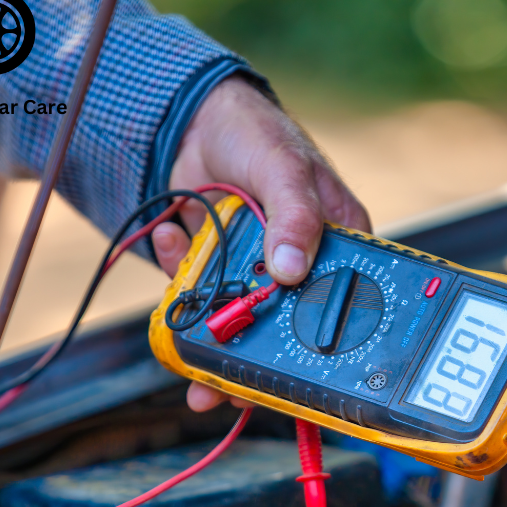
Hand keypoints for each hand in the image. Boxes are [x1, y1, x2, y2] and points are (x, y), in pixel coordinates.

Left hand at [152, 75, 370, 411]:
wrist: (192, 116)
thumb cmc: (257, 133)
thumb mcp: (283, 168)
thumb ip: (292, 214)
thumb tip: (290, 270)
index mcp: (337, 247)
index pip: (337, 306)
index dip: (317, 347)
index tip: (290, 378)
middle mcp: (300, 266)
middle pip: (284, 327)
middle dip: (252, 362)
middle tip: (225, 389)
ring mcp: (255, 269)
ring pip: (237, 319)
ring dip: (208, 338)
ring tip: (185, 354)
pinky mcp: (216, 266)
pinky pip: (199, 290)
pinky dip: (178, 278)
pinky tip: (169, 238)